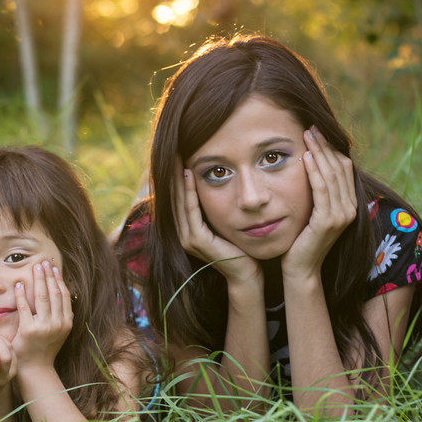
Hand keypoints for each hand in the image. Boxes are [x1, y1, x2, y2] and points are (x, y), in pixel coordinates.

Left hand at [11, 260, 72, 373]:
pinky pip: (24, 307)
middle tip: (43, 263)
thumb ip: (59, 315)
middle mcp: (58, 323)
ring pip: (42, 297)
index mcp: (66, 322)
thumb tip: (59, 294)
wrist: (35, 368)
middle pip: (54, 293)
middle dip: (48, 276)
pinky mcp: (28, 330)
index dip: (59, 280)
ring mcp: (44, 327)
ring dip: (38, 280)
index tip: (54, 268)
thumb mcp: (59, 331)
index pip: (64, 295)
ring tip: (34, 268)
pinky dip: (21, 294)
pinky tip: (18, 285)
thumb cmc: (44, 348)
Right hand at [173, 158, 260, 283]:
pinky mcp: (196, 240)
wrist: (247, 274)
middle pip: (174, 196)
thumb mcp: (227, 221)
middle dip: (174, 171)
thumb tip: (221, 180)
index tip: (180, 152)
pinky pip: (191, 210)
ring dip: (178, 177)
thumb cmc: (242, 247)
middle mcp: (183, 232)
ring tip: (178, 155)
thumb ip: (219, 205)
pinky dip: (190, 191)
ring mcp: (187, 238)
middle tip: (174, 147)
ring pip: (179, 201)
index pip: (179, 196)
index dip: (177, 175)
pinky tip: (191, 174)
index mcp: (188, 228)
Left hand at [282, 127, 356, 278]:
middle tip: (310, 127)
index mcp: (349, 204)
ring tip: (307, 136)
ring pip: (331, 176)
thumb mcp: (313, 211)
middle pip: (339, 168)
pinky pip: (321, 190)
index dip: (331, 148)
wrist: (300, 268)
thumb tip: (311, 163)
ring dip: (318, 153)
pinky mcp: (328, 222)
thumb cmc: (302, 239)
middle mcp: (350, 209)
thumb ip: (318, 192)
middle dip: (324, 146)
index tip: (316, 132)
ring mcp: (341, 216)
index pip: (344, 168)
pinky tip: (304, 158)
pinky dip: (314, 171)